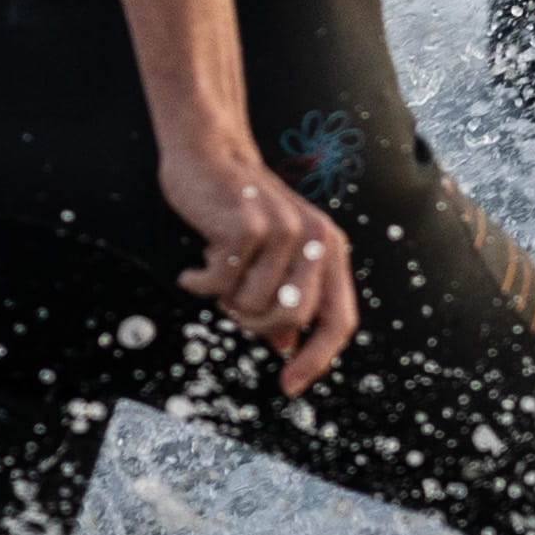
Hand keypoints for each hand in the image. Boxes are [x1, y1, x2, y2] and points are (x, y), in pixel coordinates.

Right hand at [163, 128, 357, 396]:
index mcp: (329, 248)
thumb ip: (287, 293)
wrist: (207, 150)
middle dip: (253, 322)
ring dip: (225, 297)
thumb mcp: (274, 251)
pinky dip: (201, 282)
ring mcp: (284, 232)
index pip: (339, 319)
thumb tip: (286, 345)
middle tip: (230, 298)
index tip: (290, 385)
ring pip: (253, 306)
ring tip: (216, 267)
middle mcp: (315, 239)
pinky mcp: (248, 227)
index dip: (317, 358)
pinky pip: (221, 284)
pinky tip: (195, 264)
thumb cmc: (237, 205)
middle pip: (290, 320)